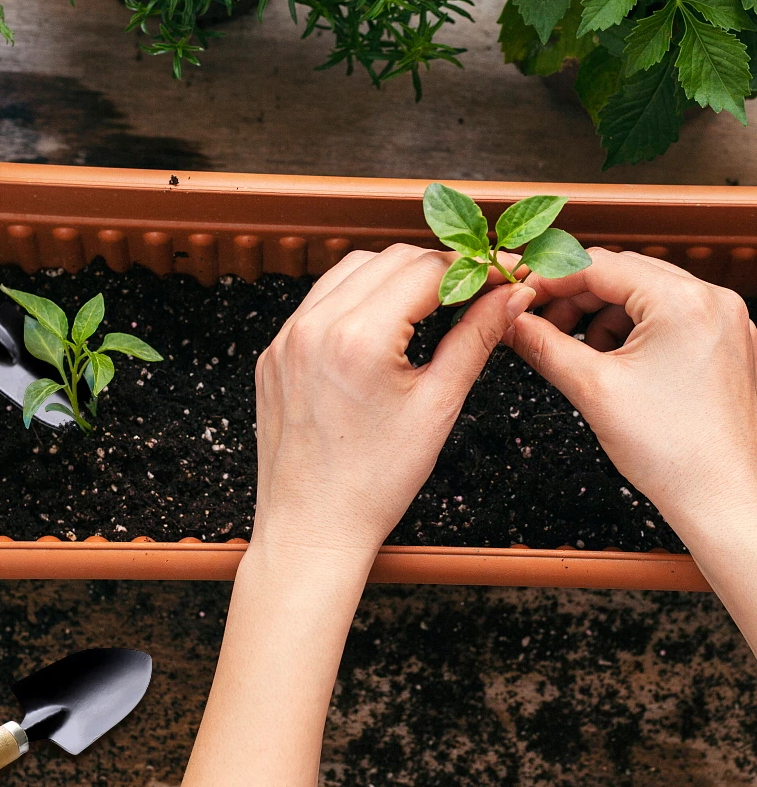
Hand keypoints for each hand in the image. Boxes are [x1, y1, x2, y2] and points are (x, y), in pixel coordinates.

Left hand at [252, 244, 534, 572]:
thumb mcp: (438, 407)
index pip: (427, 270)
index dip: (475, 267)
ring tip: (431, 303)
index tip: (501, 274)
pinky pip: (319, 301)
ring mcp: (286, 338)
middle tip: (475, 288)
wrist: (311, 527)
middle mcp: (313, 328)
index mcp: (358, 339)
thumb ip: (476, 339)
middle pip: (389, 259)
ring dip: (394, 275)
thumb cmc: (372, 484)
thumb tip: (510, 297)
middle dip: (438, 267)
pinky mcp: (274, 353)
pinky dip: (356, 297)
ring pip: (351, 270)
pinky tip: (382, 323)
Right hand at [503, 248, 756, 533]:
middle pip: (622, 274)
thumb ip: (542, 344)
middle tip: (536, 324)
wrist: (722, 498)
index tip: (519, 295)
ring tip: (575, 351)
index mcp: (683, 303)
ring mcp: (723, 322)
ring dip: (600, 315)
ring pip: (642, 295)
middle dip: (573, 298)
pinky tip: (609, 361)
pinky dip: (630, 330)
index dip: (548, 278)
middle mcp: (711, 302)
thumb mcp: (590, 389)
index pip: (598, 264)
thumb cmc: (674, 451)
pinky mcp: (724, 344)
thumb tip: (510, 322)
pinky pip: (666, 317)